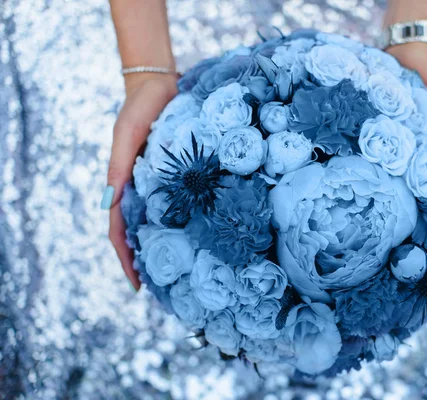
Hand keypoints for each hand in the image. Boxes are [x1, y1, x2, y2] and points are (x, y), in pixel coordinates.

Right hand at [103, 73, 178, 290]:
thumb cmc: (139, 109)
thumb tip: (109, 203)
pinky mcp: (183, 174)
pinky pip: (186, 203)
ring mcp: (163, 184)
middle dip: (149, 261)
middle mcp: (144, 190)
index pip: (119, 230)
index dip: (126, 258)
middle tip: (166, 289)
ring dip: (169, 246)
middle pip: (143, 232)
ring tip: (185, 272)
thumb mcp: (126, 135)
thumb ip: (118, 165)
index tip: (138, 286)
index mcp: (124, 186)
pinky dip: (189, 221)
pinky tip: (204, 235)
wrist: (162, 86)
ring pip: (164, 221)